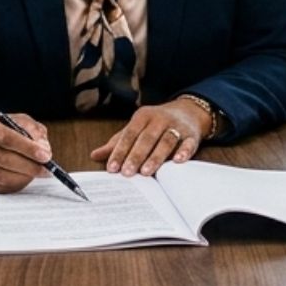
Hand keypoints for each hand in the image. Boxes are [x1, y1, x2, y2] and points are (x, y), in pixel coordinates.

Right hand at [0, 113, 48, 193]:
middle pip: (2, 158)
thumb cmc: (1, 128)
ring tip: (38, 174)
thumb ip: (33, 130)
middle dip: (28, 165)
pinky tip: (25, 178)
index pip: (6, 138)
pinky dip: (14, 184)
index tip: (46, 156)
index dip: (27, 148)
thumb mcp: (18, 121)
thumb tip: (44, 149)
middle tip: (47, 169)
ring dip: (22, 177)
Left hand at [91, 100, 210, 175]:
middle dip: (136, 156)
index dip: (120, 151)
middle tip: (127, 173)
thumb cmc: (155, 125)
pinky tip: (177, 162)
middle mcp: (160, 119)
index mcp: (143, 116)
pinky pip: (188, 143)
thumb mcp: (135, 129)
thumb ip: (117, 143)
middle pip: (147, 138)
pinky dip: (184, 152)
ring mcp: (177, 126)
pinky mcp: (191, 135)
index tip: (112, 168)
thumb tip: (94, 155)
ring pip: (166, 141)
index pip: (129, 135)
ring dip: (156, 157)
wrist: (187, 112)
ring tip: (146, 172)